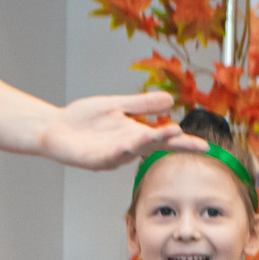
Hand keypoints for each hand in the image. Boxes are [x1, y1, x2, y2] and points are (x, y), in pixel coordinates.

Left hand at [37, 91, 202, 170]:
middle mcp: (128, 146)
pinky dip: (123, 150)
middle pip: (155, 145)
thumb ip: (142, 105)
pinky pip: (112, 155)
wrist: (53, 129)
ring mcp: (113, 155)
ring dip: (151, 141)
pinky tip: (130, 143)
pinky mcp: (96, 160)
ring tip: (168, 133)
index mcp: (135, 133)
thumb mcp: (117, 106)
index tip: (205, 146)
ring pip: (136, 148)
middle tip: (194, 143)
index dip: (184, 142)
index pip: (165, 138)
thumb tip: (171, 100)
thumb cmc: (83, 119)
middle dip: (173, 143)